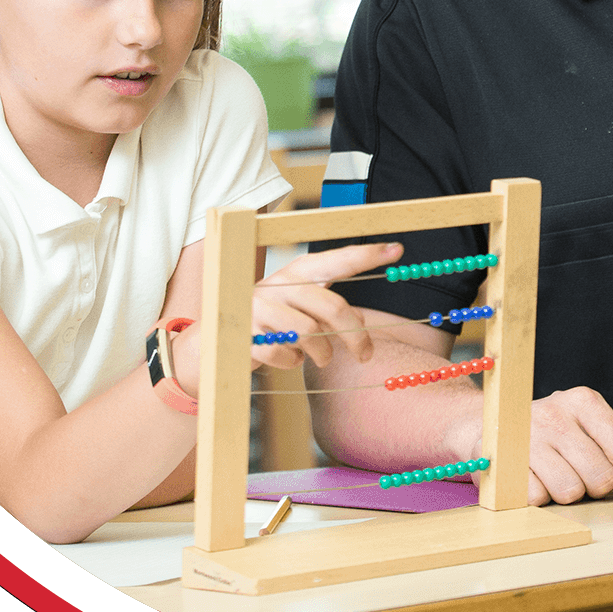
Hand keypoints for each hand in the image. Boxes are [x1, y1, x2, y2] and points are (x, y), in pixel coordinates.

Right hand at [251, 241, 402, 369]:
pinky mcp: (246, 332)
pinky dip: (292, 362)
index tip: (397, 249)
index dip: (366, 255)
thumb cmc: (270, 322)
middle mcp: (279, 284)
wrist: (215, 340)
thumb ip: (328, 311)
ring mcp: (260, 306)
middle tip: (365, 354)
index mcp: (297, 273)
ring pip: (310, 334)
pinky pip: (285, 353)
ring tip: (318, 356)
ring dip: (321, 352)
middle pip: (332, 306)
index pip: (336, 260)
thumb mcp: (301, 310)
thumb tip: (360, 321)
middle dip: (355, 335)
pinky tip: (286, 357)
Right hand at [451, 386, 612, 505]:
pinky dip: (541, 500)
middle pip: (602, 477)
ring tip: (558, 478)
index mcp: (585, 402)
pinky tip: (535, 481)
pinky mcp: (504, 463)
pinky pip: (540, 500)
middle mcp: (556, 413)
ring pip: (572, 492)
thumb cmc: (557, 436)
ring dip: (569, 496)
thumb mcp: (596, 433)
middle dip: (599, 489)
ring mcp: (527, 438)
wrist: (489, 426)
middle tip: (586, 479)